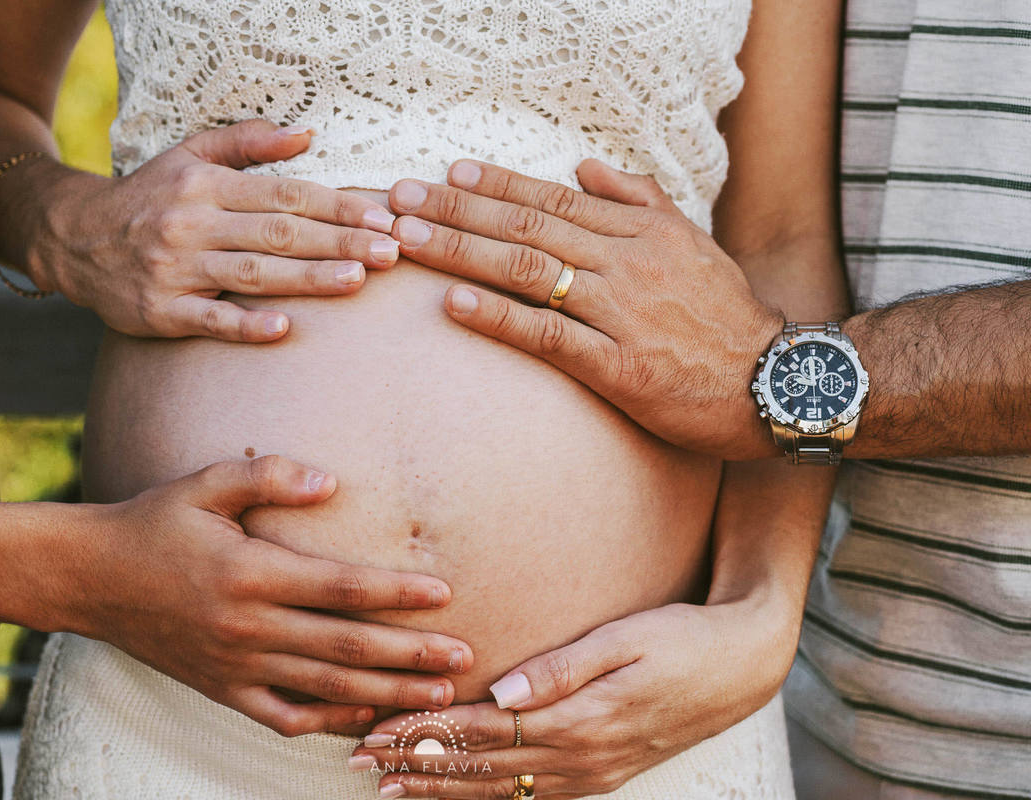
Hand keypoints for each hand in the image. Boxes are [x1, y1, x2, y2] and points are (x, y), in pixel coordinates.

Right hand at [27, 120, 399, 341]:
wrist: (72, 238)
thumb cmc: (148, 197)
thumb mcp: (189, 156)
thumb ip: (248, 143)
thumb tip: (307, 135)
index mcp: (205, 185)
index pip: (284, 194)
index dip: (336, 206)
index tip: (381, 217)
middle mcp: (192, 223)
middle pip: (278, 233)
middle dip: (338, 242)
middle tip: (389, 252)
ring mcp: (176, 269)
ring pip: (252, 274)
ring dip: (307, 278)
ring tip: (356, 280)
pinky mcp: (160, 312)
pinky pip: (209, 320)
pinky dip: (245, 326)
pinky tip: (284, 329)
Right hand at [59, 455, 471, 737]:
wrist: (88, 577)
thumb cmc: (153, 523)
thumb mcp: (203, 485)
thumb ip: (268, 476)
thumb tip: (331, 483)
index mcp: (249, 572)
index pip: (340, 587)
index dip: (396, 593)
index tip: (444, 594)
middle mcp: (248, 626)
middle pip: (346, 648)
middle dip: (411, 654)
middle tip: (464, 657)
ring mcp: (235, 665)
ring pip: (326, 689)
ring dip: (387, 693)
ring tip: (437, 694)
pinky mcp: (221, 689)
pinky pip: (284, 715)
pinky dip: (328, 721)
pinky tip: (366, 716)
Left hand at [348, 591, 799, 796]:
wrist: (744, 666)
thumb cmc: (682, 640)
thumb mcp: (627, 640)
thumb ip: (563, 667)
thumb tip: (502, 690)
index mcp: (580, 718)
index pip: (482, 731)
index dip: (424, 733)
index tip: (374, 730)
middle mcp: (581, 756)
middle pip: (481, 767)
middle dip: (416, 765)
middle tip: (359, 763)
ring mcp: (592, 773)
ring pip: (501, 789)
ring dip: (441, 788)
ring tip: (390, 788)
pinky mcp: (602, 774)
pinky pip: (532, 795)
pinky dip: (486, 797)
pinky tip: (458, 797)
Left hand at [386, 159, 784, 458]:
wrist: (774, 381)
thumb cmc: (725, 312)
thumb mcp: (690, 239)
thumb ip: (637, 198)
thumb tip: (583, 166)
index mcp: (639, 231)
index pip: (552, 198)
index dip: (495, 186)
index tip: (445, 175)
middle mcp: (625, 262)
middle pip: (526, 226)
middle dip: (455, 210)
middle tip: (398, 200)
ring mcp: (620, 313)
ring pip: (527, 271)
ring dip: (461, 253)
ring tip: (408, 239)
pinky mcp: (619, 366)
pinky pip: (547, 335)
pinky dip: (498, 318)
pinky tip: (454, 304)